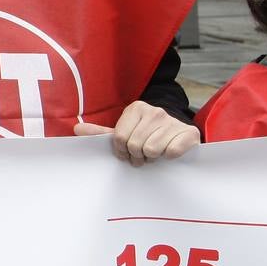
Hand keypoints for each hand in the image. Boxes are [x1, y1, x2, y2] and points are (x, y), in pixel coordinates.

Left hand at [75, 102, 200, 165]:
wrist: (178, 132)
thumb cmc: (147, 134)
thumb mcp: (125, 131)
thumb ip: (101, 132)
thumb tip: (77, 129)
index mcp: (136, 108)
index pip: (119, 137)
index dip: (121, 151)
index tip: (126, 153)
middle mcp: (155, 111)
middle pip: (135, 145)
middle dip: (137, 156)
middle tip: (142, 156)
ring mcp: (173, 121)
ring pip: (152, 150)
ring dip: (152, 157)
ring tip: (155, 154)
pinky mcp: (189, 133)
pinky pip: (172, 152)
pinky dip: (169, 156)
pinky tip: (169, 151)